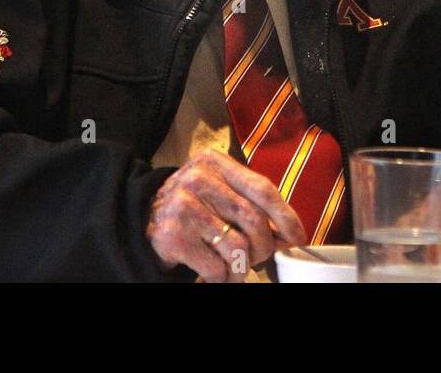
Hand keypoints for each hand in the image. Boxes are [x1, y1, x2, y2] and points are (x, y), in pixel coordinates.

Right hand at [146, 150, 305, 282]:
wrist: (142, 219)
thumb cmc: (192, 206)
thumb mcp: (219, 190)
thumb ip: (250, 202)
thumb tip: (289, 234)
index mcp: (214, 162)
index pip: (262, 189)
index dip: (286, 216)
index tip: (298, 237)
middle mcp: (198, 179)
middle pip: (253, 220)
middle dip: (264, 247)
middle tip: (260, 257)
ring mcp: (183, 206)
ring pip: (237, 247)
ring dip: (242, 267)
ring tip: (236, 270)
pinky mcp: (173, 235)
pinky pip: (215, 267)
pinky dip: (222, 278)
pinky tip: (216, 276)